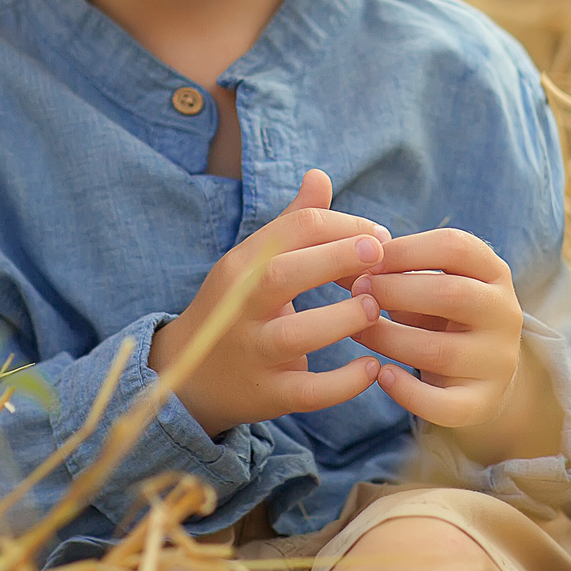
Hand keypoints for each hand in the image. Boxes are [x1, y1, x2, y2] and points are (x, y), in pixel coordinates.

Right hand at [152, 169, 389, 435]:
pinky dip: (343, 383)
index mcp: (242, 266)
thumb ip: (291, 223)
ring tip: (373, 308)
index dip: (342, 225)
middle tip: (380, 255)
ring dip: (342, 319)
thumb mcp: (253, 264)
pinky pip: (308, 392)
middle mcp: (241, 307)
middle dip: (336, 257)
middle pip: (283, 273)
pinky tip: (372, 368)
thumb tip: (319, 176)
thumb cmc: (237, 310)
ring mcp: (253, 352)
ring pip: (296, 335)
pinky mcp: (268, 395)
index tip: (379, 238)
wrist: (190, 380)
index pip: (292, 230)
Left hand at [352, 229, 562, 464]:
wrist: (480, 373)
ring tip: (358, 330)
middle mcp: (504, 314)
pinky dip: (407, 392)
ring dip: (389, 338)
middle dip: (395, 291)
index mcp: (493, 272)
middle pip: (451, 294)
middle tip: (357, 291)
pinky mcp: (484, 403)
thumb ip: (393, 271)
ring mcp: (498, 361)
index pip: (455, 247)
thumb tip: (343, 264)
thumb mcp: (428, 284)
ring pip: (441, 351)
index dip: (405, 250)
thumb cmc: (440, 315)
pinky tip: (381, 374)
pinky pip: (444, 404)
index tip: (368, 260)